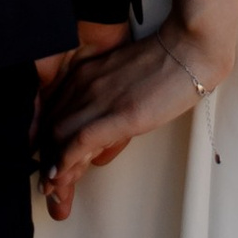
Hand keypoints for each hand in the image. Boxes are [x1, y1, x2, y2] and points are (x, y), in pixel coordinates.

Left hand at [37, 21, 232, 222]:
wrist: (190, 48)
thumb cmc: (166, 64)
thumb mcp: (124, 82)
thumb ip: (106, 108)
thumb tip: (98, 147)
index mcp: (85, 74)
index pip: (53, 114)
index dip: (47, 142)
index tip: (47, 163)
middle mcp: (85, 84)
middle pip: (51, 127)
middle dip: (47, 159)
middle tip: (49, 185)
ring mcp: (100, 97)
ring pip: (60, 136)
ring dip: (54, 166)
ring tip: (53, 190)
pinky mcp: (120, 114)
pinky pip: (81, 139)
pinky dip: (66, 160)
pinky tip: (60, 175)